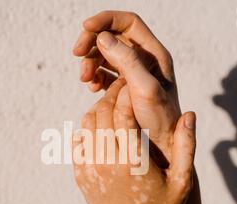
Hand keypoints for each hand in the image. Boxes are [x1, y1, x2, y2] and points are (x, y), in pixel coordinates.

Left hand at [72, 78, 195, 203]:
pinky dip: (89, 128)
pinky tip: (104, 127)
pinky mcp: (81, 176)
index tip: (134, 81)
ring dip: (100, 109)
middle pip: (102, 112)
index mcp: (131, 160)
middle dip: (113, 94)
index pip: (123, 111)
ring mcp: (89, 169)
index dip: (128, 91)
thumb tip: (189, 113)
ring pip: (87, 124)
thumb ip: (186, 147)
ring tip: (115, 105)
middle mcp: (105, 162)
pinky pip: (79, 141)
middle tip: (124, 86)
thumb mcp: (182, 182)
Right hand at [73, 11, 180, 160]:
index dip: (105, 20)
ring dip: (90, 62)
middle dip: (92, 42)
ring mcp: (132, 74)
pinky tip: (92, 88)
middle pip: (112, 36)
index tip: (85, 27)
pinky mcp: (123, 88)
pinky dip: (94, 76)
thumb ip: (126, 61)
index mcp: (153, 54)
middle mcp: (144, 61)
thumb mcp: (145, 88)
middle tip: (76, 54)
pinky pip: (104, 73)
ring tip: (85, 79)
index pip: (128, 23)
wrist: (160, 148)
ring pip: (105, 55)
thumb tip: (102, 38)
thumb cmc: (158, 121)